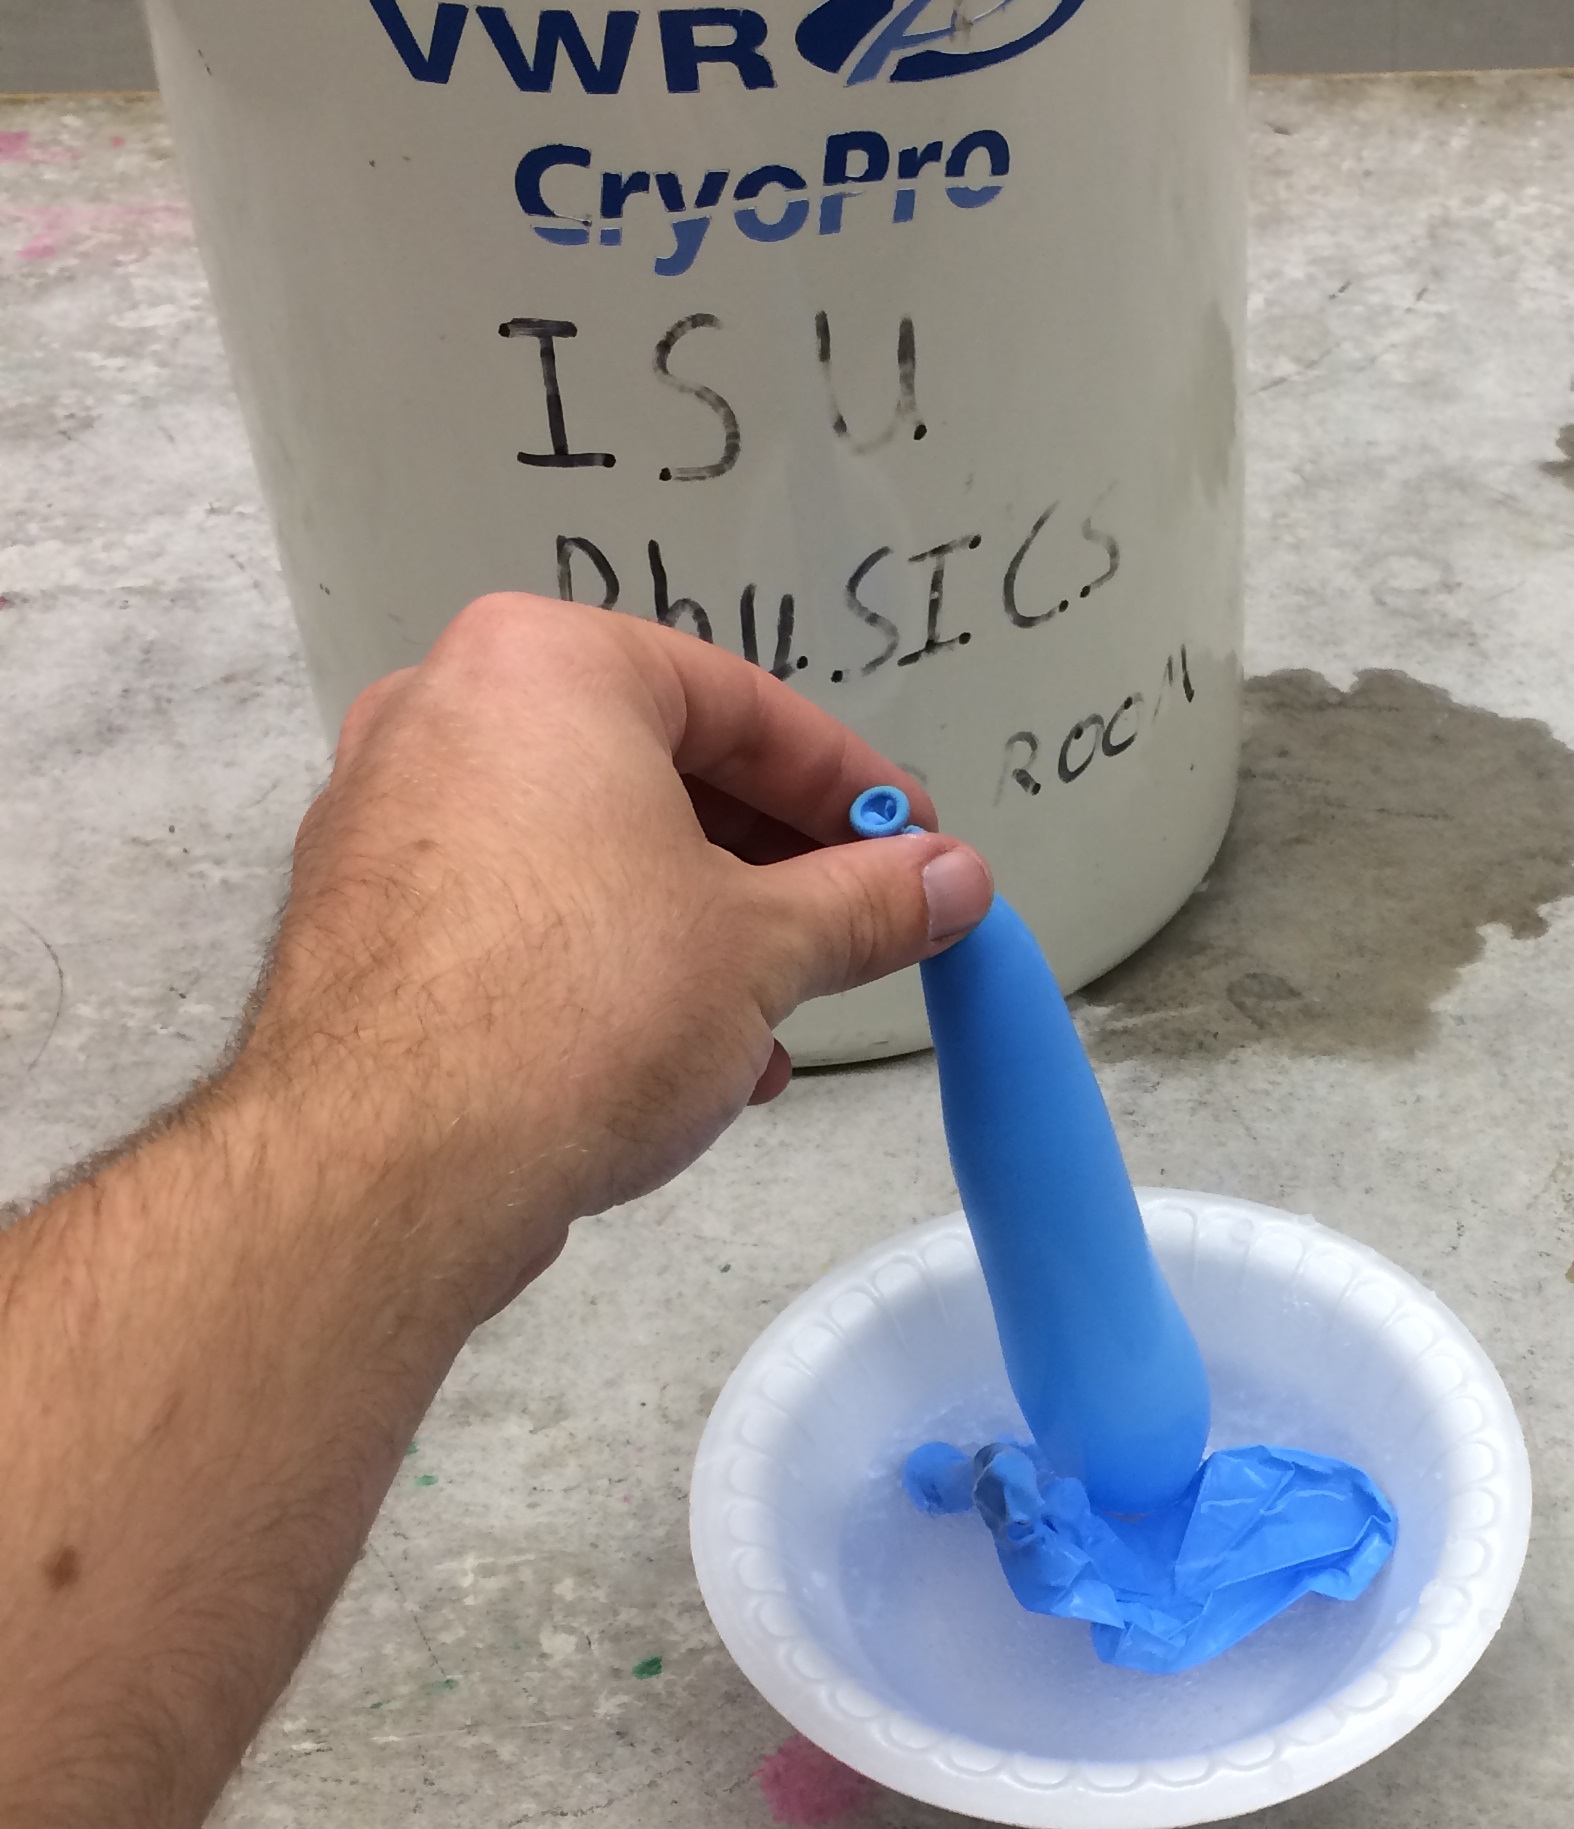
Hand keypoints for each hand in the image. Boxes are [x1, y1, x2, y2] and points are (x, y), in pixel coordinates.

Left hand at [230, 591, 991, 1312]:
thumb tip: (958, 879)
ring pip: (589, 849)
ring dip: (700, 928)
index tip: (919, 848)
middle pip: (657, 770)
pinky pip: (518, 909)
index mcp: (545, 664)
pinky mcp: (361, 919)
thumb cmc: (582, 1008)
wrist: (387, 1164)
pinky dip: (607, 960)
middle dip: (772, 865)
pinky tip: (679, 1057)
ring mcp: (386, 815)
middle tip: (857, 931)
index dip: (852, 786)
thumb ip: (870, 902)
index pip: (743, 703)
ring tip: (775, 1020)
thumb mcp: (764, 949)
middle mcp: (445, 710)